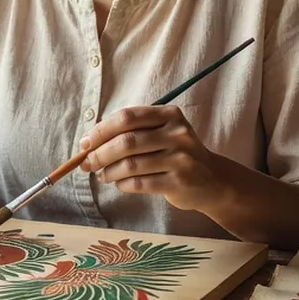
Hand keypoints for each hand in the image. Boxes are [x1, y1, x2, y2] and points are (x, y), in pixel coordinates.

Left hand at [78, 105, 230, 214]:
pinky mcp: (179, 182)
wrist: (213, 181)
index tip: (85, 143)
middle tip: (86, 164)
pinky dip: (124, 184)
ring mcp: (180, 158)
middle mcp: (177, 133)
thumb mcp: (163, 133)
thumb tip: (89, 143)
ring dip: (109, 172)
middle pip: (126, 141)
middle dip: (99, 154)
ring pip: (131, 164)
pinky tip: (120, 184)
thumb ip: (132, 132)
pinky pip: (140, 183)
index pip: (127, 117)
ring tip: (103, 176)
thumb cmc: (177, 154)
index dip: (101, 130)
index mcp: (169, 115)